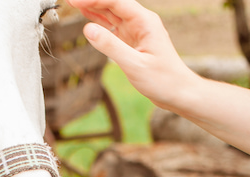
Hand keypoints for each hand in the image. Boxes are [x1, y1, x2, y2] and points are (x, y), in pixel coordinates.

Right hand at [68, 0, 201, 112]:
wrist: (179, 93)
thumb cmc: (163, 80)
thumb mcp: (134, 65)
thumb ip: (111, 46)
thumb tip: (88, 29)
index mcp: (145, 22)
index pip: (116, 1)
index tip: (74, 1)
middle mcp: (141, 22)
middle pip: (113, 3)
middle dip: (92, 1)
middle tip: (70, 1)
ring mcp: (137, 31)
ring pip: (112, 14)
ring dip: (94, 9)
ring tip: (74, 5)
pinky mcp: (133, 41)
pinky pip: (114, 27)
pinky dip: (100, 23)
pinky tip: (88, 18)